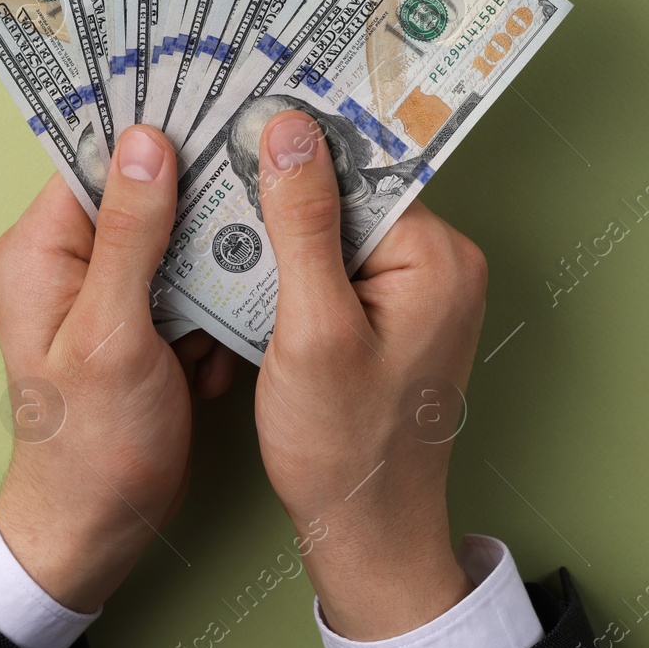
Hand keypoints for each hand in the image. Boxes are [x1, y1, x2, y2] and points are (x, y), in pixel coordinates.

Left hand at [0, 126, 236, 611]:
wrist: (98, 529)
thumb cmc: (92, 446)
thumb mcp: (112, 334)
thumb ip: (129, 236)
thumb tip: (146, 145)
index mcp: (42, 251)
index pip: (99, 159)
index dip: (156, 132)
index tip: (216, 101)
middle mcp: (69, 261)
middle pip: (145, 192)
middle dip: (203, 199)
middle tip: (260, 184)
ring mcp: (109, 292)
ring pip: (178, 238)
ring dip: (216, 262)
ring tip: (241, 286)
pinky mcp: (141, 322)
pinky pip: (189, 284)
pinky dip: (214, 307)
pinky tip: (217, 348)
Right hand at [253, 111, 487, 640]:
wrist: (364, 531)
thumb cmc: (343, 448)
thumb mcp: (311, 330)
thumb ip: (301, 225)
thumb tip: (287, 131)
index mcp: (436, 257)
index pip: (360, 167)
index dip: (294, 144)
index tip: (233, 116)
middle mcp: (440, 263)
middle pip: (348, 190)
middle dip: (279, 185)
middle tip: (208, 164)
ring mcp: (419, 289)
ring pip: (335, 225)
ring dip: (278, 227)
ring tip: (214, 217)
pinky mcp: (393, 312)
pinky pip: (336, 263)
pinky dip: (290, 264)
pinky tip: (244, 270)